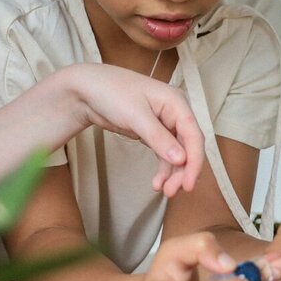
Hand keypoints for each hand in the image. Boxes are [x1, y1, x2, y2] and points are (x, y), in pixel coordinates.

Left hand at [73, 63, 204, 196]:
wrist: (86, 89)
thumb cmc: (110, 92)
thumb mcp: (135, 115)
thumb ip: (158, 138)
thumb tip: (182, 159)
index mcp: (176, 102)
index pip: (194, 136)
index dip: (195, 161)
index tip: (189, 184)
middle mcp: (174, 113)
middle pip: (188, 147)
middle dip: (183, 171)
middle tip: (171, 191)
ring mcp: (163, 123)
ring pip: (177, 153)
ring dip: (172, 173)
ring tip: (164, 191)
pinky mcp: (151, 132)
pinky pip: (164, 153)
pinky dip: (163, 168)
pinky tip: (157, 182)